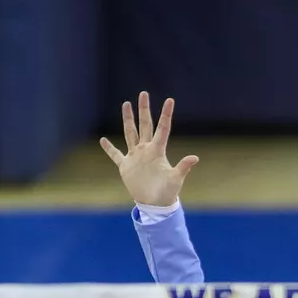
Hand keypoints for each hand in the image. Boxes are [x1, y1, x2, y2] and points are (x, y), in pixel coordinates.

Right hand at [100, 92, 198, 207]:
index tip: (170, 100)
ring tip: (126, 104)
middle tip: (143, 94)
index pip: (162, 128)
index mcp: (157, 151)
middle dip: (143, 109)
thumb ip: (183, 167)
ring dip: (127, 119)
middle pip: (144, 125)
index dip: (166, 114)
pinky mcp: (125, 166)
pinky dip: (109, 148)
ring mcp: (135, 156)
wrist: (155, 204)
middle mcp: (146, 150)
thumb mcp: (176, 179)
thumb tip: (195, 158)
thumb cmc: (168, 192)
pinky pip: (115, 154)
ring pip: (130, 133)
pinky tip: (103, 139)